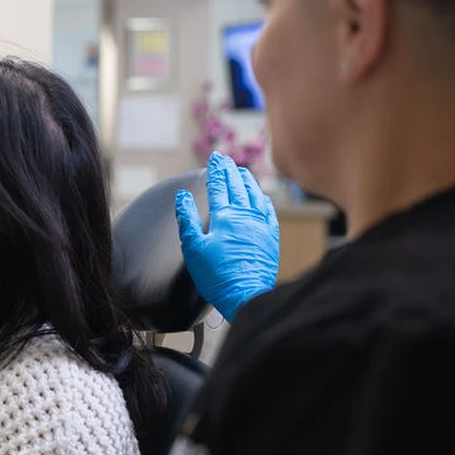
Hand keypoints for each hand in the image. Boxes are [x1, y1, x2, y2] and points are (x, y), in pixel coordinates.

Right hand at [175, 152, 279, 321]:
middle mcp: (245, 216)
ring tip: (242, 171)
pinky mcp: (271, 237)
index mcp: (224, 217)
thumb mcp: (193, 248)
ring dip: (247, 180)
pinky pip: (269, 211)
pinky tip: (262, 196)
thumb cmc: (217, 276)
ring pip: (255, 194)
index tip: (214, 158)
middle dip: (230, 169)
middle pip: (237, 185)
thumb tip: (183, 197)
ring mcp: (261, 225)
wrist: (247, 296)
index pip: (219, 186)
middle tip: (225, 159)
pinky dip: (263, 199)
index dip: (215, 170)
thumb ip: (187, 219)